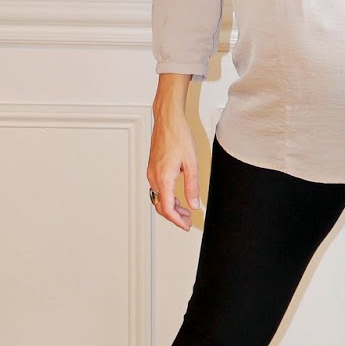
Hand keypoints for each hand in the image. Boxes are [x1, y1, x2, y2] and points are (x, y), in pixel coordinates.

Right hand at [147, 114, 200, 231]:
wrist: (168, 120)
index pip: (167, 208)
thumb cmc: (179, 136)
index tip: (187, 225)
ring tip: (186, 210)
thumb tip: (193, 204)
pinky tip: (178, 196)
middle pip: (161, 206)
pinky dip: (168, 196)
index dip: (177, 221)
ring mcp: (151, 172)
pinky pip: (158, 189)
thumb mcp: (191, 164)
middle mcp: (154, 177)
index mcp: (163, 178)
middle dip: (175, 216)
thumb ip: (192, 186)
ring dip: (172, 206)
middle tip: (188, 220)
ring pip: (159, 198)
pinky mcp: (153, 168)